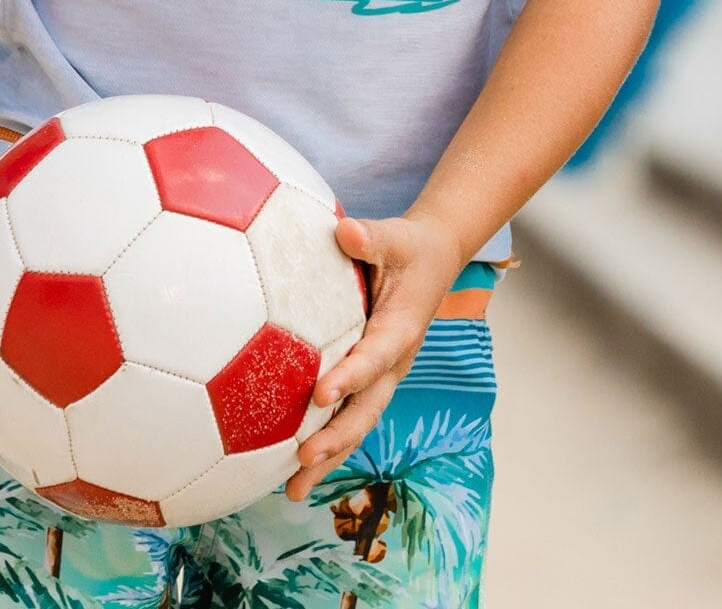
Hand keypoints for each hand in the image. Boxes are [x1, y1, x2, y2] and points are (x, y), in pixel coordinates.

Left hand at [286, 207, 462, 501]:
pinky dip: (325, 444)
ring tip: (292, 492)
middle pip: (366, 409)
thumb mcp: (395, 236)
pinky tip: (288, 469)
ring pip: (356, 424)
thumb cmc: (408, 247)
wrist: (433, 261)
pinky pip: (347, 417)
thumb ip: (370, 237)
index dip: (350, 377)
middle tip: (303, 459)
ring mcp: (382, 377)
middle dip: (336, 438)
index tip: (320, 393)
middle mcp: (393, 363)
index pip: (374, 358)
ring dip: (328, 457)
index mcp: (400, 330)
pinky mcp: (368, 380)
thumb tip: (344, 230)